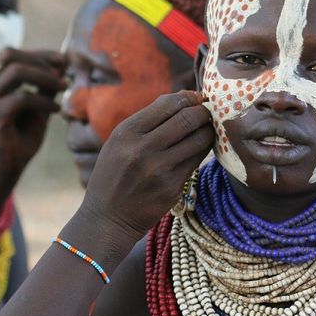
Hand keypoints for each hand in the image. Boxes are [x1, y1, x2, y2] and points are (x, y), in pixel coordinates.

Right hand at [0, 48, 65, 189]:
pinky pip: (22, 97)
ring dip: (44, 77)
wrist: (5, 171)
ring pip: (16, 71)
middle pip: (9, 55)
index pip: (10, 54)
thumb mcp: (37, 107)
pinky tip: (56, 110)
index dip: (37, 53)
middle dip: (40, 60)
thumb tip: (60, 64)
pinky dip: (43, 101)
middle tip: (62, 75)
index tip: (62, 59)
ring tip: (63, 88)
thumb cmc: (20, 140)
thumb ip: (44, 86)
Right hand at [81, 91, 212, 243]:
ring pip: (199, 139)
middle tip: (207, 112)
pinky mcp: (172, 187)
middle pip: (188, 119)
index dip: (189, 97)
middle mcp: (143, 149)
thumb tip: (183, 100)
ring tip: (207, 128)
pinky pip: (197, 160)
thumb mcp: (118, 143)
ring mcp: (160, 169)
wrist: (107, 218)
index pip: (168, 104)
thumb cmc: (113, 175)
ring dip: (208, 130)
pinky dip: (202, 150)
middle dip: (203, 112)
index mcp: (126, 133)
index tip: (197, 98)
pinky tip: (200, 147)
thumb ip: (145, 122)